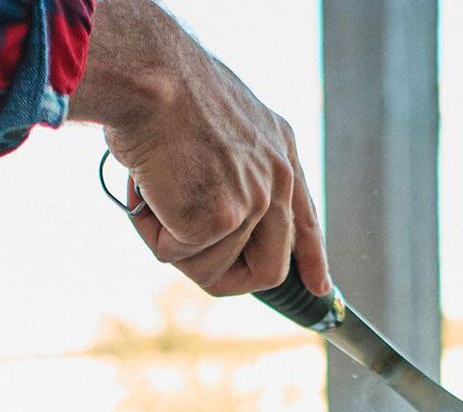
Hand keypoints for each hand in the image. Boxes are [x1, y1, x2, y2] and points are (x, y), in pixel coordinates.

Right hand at [69, 0, 329, 297]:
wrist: (149, 73)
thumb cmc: (162, 89)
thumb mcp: (214, 124)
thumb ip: (226, 168)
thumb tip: (208, 219)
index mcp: (279, 147)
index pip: (303, 217)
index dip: (311, 257)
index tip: (318, 286)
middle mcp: (277, 177)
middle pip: (269, 268)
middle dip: (226, 276)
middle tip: (184, 257)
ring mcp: (254, 201)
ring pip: (211, 266)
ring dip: (169, 241)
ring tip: (149, 193)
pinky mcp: (221, 219)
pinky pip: (175, 255)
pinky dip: (150, 230)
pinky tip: (144, 191)